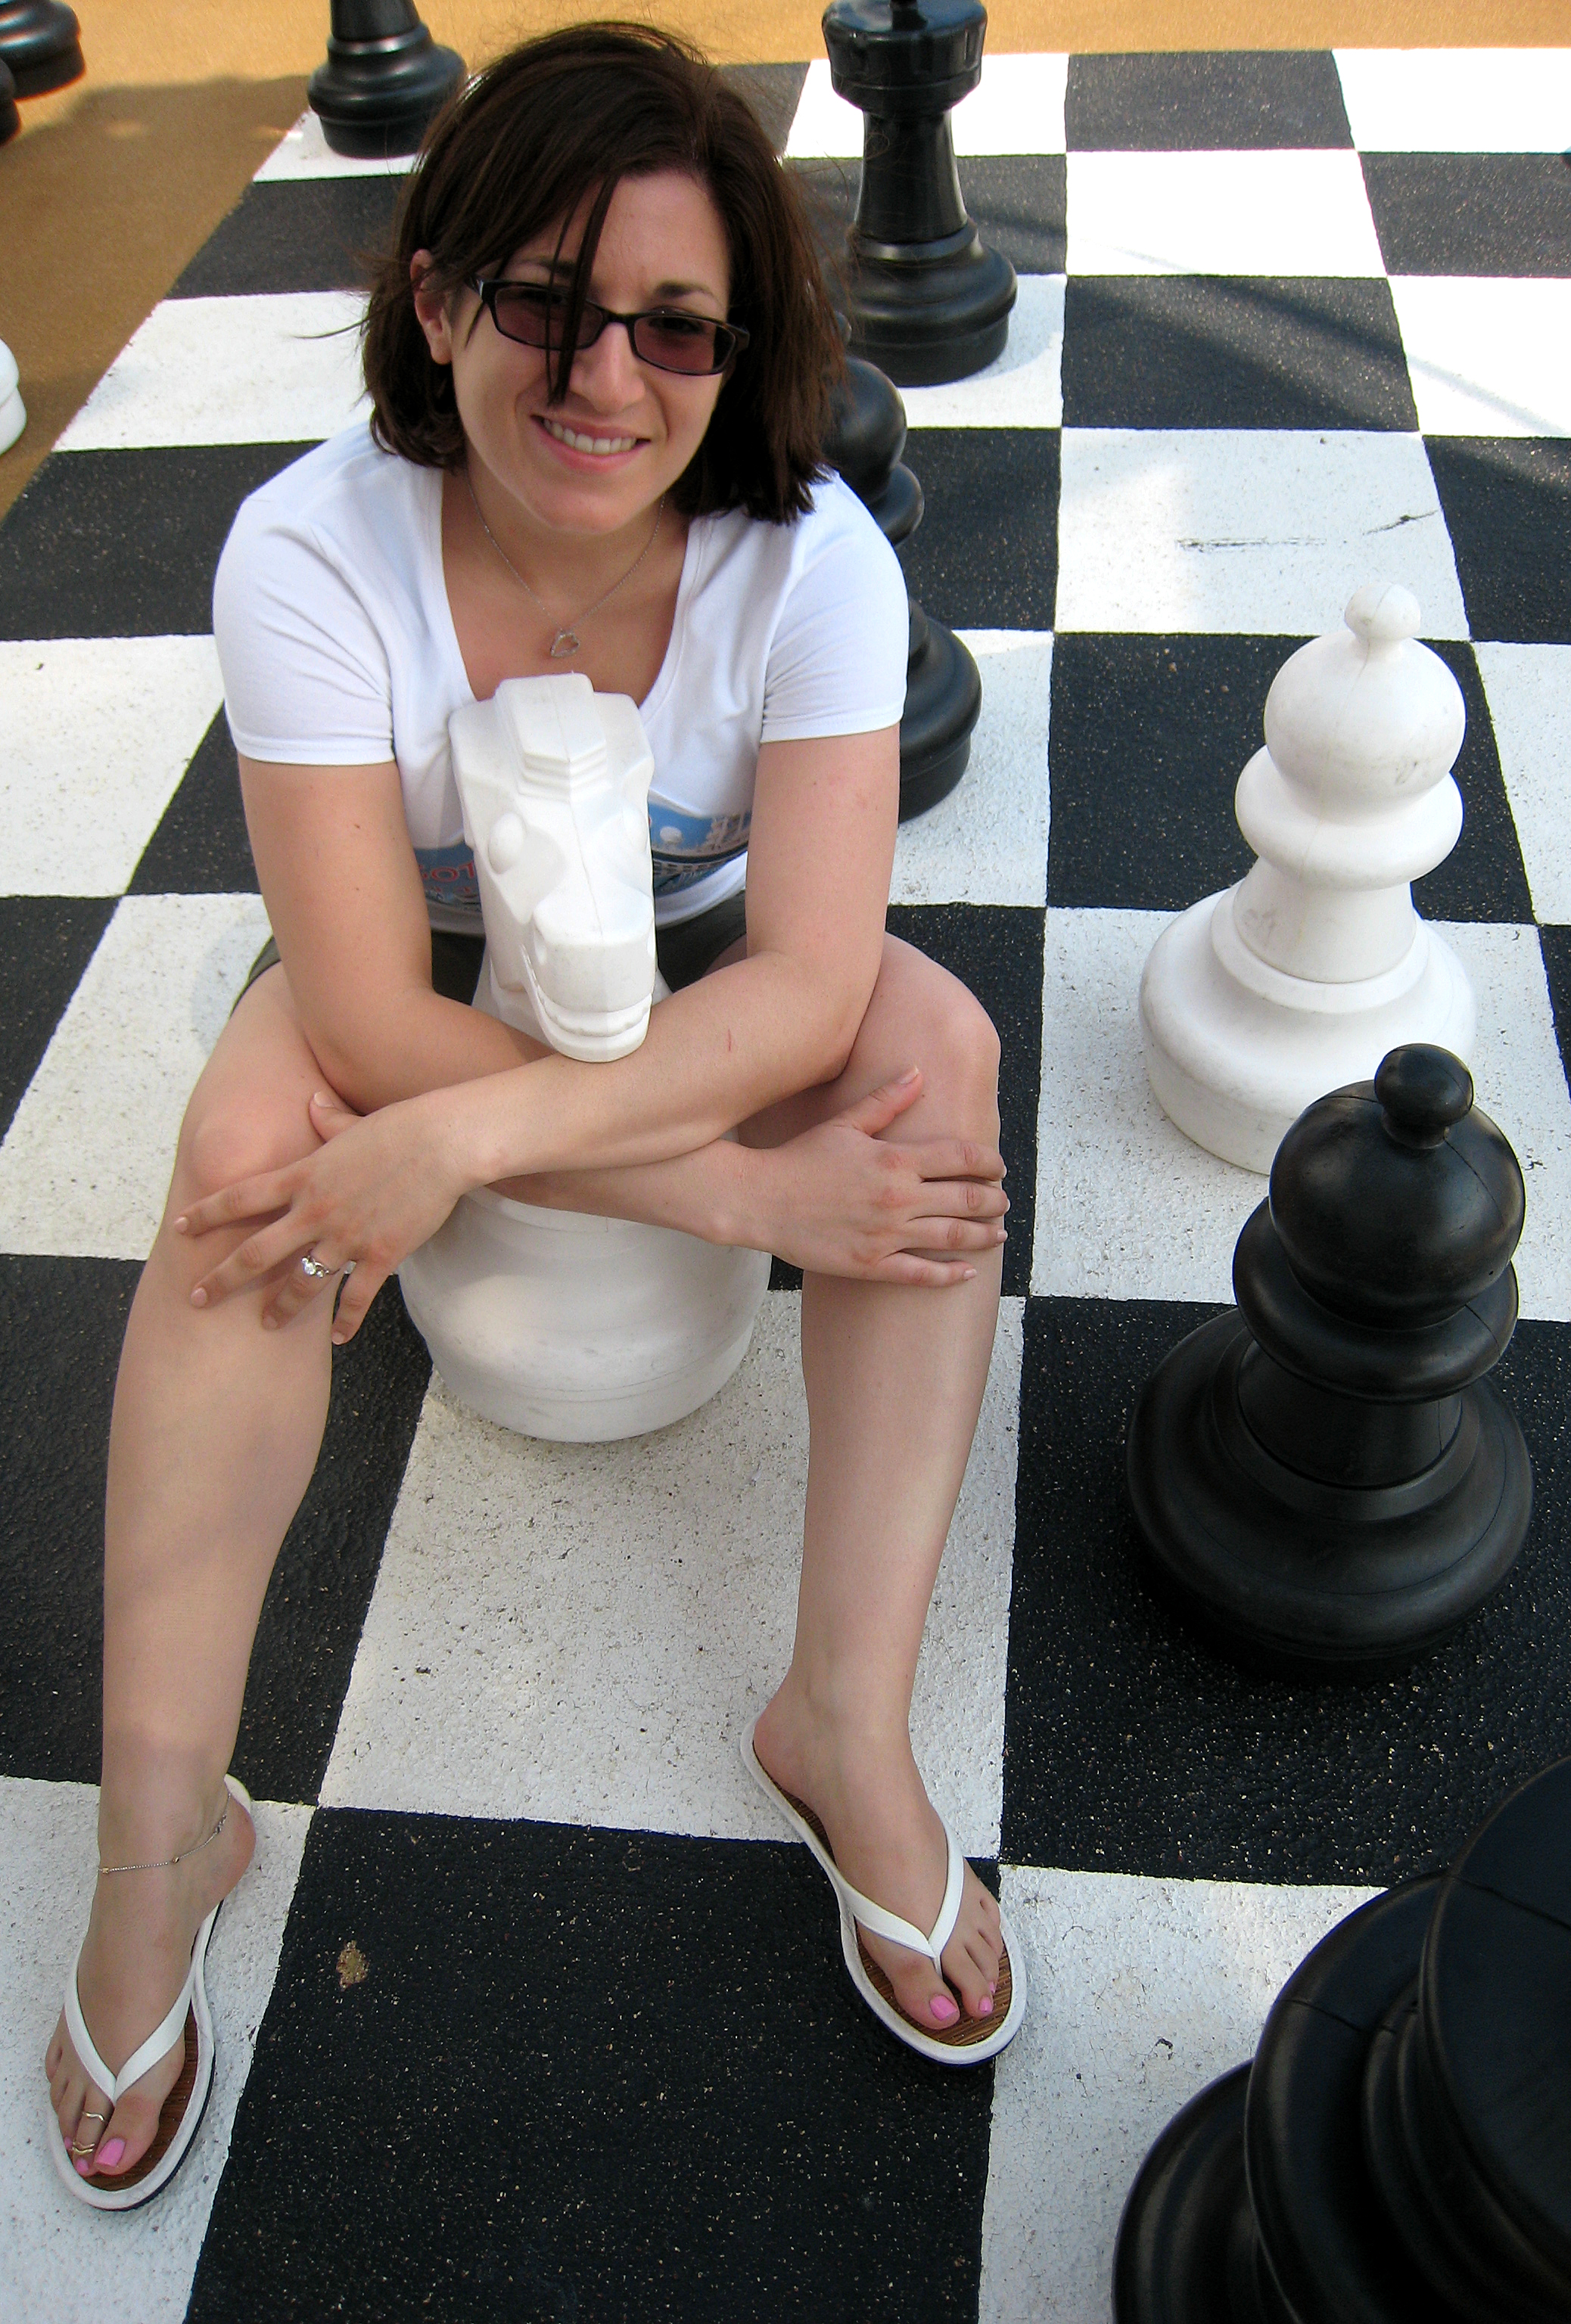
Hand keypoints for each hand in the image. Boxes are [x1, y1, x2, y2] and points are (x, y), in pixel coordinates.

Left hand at [175, 1089, 470, 1339]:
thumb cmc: (401, 1127)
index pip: (239, 1198)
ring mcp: (346, 1237)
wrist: (443, 1144)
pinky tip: (338, 1338)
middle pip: (254, 1253)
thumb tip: (312, 1103)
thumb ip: (327, 1120)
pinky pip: (355, 1297)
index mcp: (302, 1177)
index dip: (204, 1215)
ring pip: (300, 1284)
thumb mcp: (353, 1122)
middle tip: (195, 1298)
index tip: (179, 1228)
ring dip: (279, 1309)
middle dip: (219, 1279)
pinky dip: (346, 1321)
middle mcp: (315, 1211)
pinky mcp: (380, 1255)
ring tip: (265, 1325)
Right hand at [752, 1069, 1006, 1285]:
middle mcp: (897, 1198)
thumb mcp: (844, 1123)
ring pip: (953, 1237)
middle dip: (993, 1200)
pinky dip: (950, 1274)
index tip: (998, 1167)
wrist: (760, 1200)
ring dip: (983, 1234)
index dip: (988, 1162)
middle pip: (966, 1199)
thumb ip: (886, 1100)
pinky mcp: (871, 1265)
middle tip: (1003, 1200)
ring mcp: (886, 1235)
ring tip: (998, 1232)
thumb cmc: (800, 1158)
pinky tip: (967, 1272)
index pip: (962, 1158)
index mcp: (895, 1160)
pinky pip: (921, 1274)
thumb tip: (918, 1072)